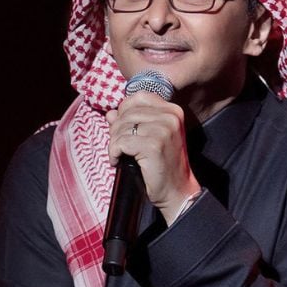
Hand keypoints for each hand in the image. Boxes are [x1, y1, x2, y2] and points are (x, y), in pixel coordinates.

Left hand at [105, 91, 200, 224]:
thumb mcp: (149, 137)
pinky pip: (120, 142)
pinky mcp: (153, 145)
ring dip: (114, 143)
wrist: (176, 190)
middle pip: (127, 112)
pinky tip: (117, 161)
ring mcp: (163, 130)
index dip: (125, 110)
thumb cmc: (161, 164)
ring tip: (119, 155)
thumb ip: (131, 121)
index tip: (124, 129)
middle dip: (116, 130)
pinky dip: (114, 153)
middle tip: (118, 147)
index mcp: (172, 110)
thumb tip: (110, 113)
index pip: (139, 96)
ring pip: (121, 127)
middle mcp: (170, 116)